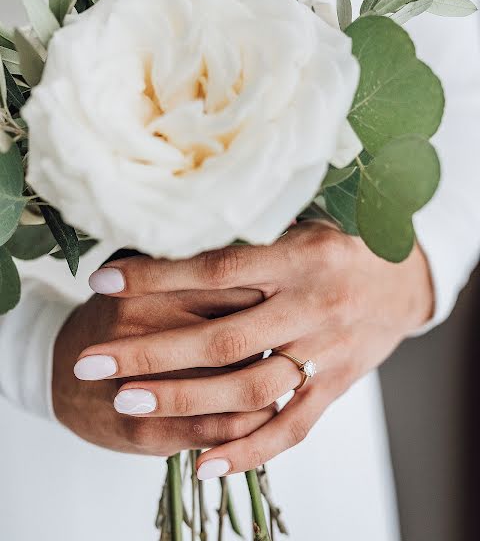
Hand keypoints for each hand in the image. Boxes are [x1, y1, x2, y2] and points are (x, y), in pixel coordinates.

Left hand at [76, 221, 432, 475]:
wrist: (407, 278)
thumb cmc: (344, 244)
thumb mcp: (303, 223)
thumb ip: (252, 235)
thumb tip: (183, 231)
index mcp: (300, 257)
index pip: (215, 269)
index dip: (156, 276)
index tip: (103, 281)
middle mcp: (311, 305)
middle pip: (221, 337)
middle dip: (151, 351)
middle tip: (90, 363)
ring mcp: (326, 350)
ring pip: (250, 387)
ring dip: (186, 400)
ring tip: (128, 402)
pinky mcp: (337, 384)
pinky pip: (294, 426)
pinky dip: (250, 450)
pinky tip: (205, 463)